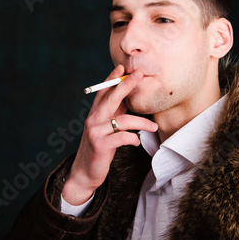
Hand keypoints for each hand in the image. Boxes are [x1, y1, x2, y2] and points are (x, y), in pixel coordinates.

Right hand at [62, 65, 157, 204]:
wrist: (85, 172)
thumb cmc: (100, 147)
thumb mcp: (105, 127)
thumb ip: (115, 113)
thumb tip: (129, 97)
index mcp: (95, 113)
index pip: (103, 91)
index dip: (112, 78)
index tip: (122, 67)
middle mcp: (93, 119)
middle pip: (111, 98)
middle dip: (126, 85)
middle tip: (140, 74)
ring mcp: (95, 132)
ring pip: (123, 120)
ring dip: (142, 123)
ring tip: (153, 127)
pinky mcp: (100, 146)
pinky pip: (122, 138)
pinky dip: (133, 139)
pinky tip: (136, 142)